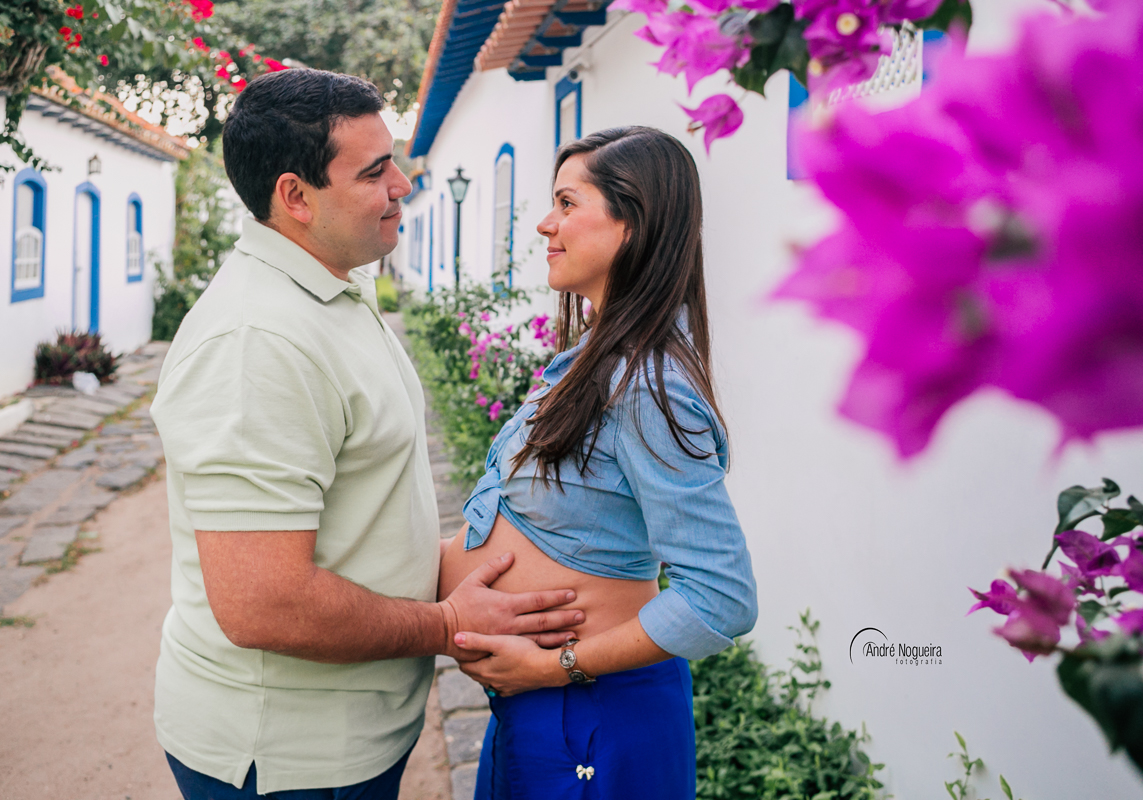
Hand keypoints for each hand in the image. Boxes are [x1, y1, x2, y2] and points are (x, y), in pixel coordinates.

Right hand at [438, 552, 583, 660]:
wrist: (444, 630)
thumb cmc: (459, 603)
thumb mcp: (474, 580)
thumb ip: (493, 567)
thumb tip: (511, 555)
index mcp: (506, 604)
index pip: (537, 600)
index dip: (556, 597)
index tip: (572, 595)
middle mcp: (510, 623)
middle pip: (544, 621)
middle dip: (564, 618)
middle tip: (582, 615)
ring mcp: (508, 639)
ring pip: (539, 639)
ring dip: (559, 637)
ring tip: (576, 635)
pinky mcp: (504, 650)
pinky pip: (528, 651)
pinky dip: (544, 650)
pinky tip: (555, 650)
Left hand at [454, 632, 569, 695]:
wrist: (548, 668)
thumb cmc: (524, 652)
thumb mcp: (498, 642)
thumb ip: (476, 641)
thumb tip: (454, 638)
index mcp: (484, 671)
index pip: (464, 666)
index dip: (462, 655)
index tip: (462, 646)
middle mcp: (492, 683)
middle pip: (475, 674)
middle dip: (472, 663)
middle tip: (473, 650)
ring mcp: (505, 688)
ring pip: (488, 680)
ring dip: (486, 671)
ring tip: (488, 659)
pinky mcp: (516, 690)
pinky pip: (501, 686)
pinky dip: (499, 678)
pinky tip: (504, 670)